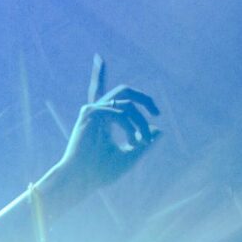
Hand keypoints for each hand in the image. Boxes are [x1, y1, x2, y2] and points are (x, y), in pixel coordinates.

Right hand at [51, 57, 159, 201]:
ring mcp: (92, 111)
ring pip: (127, 104)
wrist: (81, 180)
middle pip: (124, 91)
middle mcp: (96, 112)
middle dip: (144, 98)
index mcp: (101, 119)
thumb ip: (144, 142)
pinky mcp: (90, 113)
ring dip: (140, 122)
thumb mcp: (130, 156)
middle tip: (156, 112)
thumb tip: (160, 130)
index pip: (103, 93)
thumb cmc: (100, 172)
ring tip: (144, 141)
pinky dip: (131, 126)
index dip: (97, 75)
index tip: (100, 62)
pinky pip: (120, 111)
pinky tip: (132, 140)